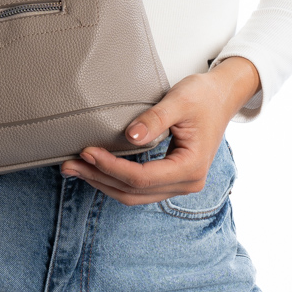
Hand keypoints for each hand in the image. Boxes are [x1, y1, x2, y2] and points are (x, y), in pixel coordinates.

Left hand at [60, 57, 259, 204]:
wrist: (222, 96)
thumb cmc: (203, 96)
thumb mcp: (179, 101)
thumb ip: (155, 120)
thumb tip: (130, 137)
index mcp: (191, 168)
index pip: (142, 178)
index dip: (112, 167)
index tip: (88, 151)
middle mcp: (187, 183)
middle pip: (134, 192)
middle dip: (99, 179)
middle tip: (69, 164)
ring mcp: (179, 184)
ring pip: (133, 195)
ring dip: (102, 183)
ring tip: (74, 168)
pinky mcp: (170, 178)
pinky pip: (138, 188)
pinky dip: (114, 180)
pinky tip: (94, 169)